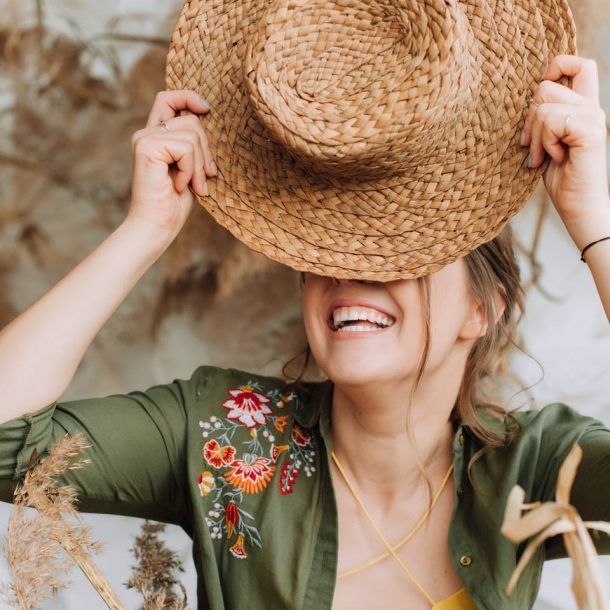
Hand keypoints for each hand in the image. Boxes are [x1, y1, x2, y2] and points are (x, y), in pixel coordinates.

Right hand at [126, 90, 215, 240]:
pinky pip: (186, 148)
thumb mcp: (190, 169)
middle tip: (204, 178)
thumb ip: (193, 145)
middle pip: (192, 120)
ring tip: (192, 186)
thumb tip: (207, 117)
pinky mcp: (147, 146)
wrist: (157, 226)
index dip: (189, 97)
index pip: (169, 98)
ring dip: (199, 165)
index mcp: (156, 135)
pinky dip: (190, 170)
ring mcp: (145, 138)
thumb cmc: (174, 204)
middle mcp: (147, 133)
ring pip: (192, 134)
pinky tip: (179, 186)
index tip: (207, 109)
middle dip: (205, 151)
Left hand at [521, 55, 609, 248]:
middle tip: (534, 147)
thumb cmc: (560, 179)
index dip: (556, 66)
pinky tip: (553, 159)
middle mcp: (592, 107)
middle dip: (529, 119)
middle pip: (547, 86)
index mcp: (583, 107)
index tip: (540, 95)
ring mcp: (593, 117)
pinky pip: (552, 121)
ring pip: (544, 105)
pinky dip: (544, 142)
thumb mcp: (546, 142)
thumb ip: (544, 117)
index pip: (579, 65)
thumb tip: (533, 94)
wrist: (577, 206)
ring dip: (535, 136)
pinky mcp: (590, 130)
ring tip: (543, 156)